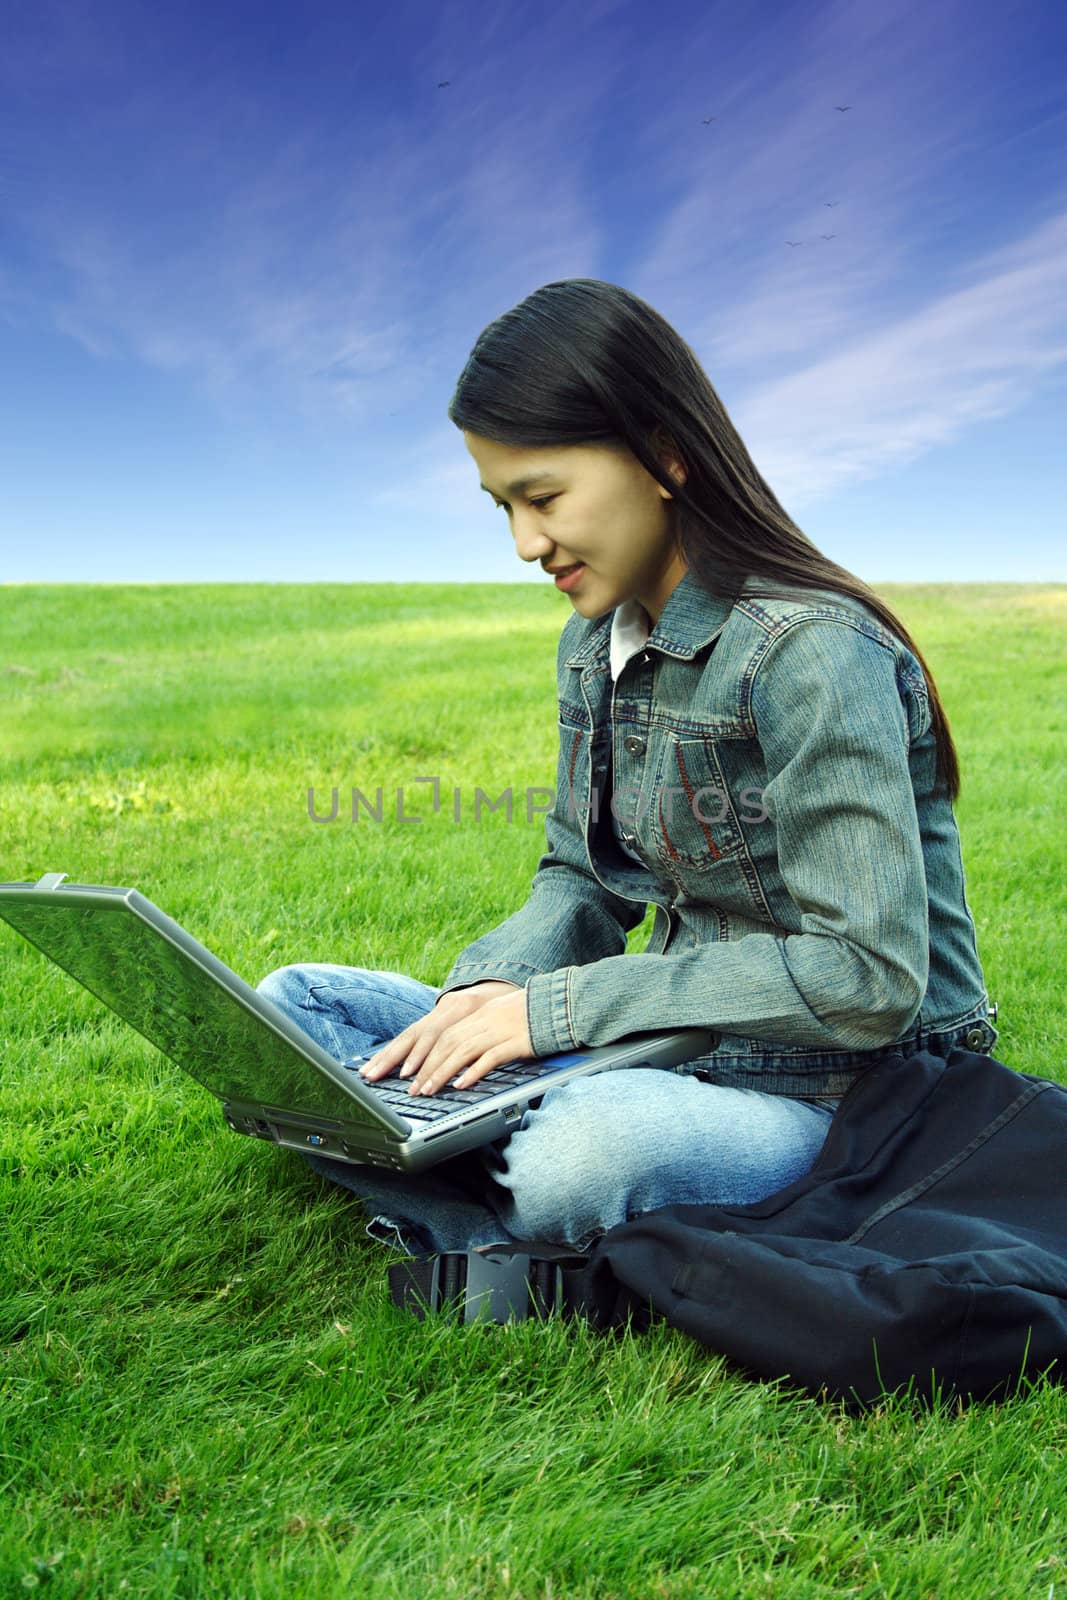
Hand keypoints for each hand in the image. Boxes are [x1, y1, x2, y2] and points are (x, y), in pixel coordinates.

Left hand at [358, 981, 533, 1096]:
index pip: (441, 1035)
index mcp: (476, 1016)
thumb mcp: (497, 1020)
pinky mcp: (515, 1042)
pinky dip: (474, 1071)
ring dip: (441, 1072)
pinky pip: (490, 1057)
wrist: (558, 1003)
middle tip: (411, 1088)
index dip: (422, 1054)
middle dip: (425, 1067)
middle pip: (446, 1044)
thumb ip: (477, 1034)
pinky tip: (461, 1084)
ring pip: (462, 1051)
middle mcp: (482, 1021)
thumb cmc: (528, 1016)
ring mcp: (498, 1031)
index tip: (406, 1073)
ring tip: (428, 1090)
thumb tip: (458, 1059)